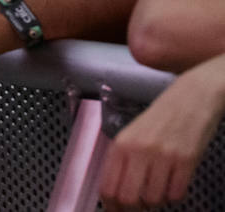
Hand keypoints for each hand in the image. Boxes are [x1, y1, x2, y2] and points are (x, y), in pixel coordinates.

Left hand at [100, 57, 224, 209]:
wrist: (191, 98)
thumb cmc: (160, 117)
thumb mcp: (132, 133)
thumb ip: (121, 159)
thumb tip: (114, 191)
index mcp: (121, 144)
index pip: (107, 186)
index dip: (110, 205)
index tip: (115, 209)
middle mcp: (139, 150)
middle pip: (127, 198)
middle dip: (132, 209)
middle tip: (138, 207)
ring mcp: (163, 156)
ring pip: (153, 200)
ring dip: (155, 202)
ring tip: (157, 192)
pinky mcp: (186, 160)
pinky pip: (176, 194)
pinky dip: (173, 196)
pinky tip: (172, 184)